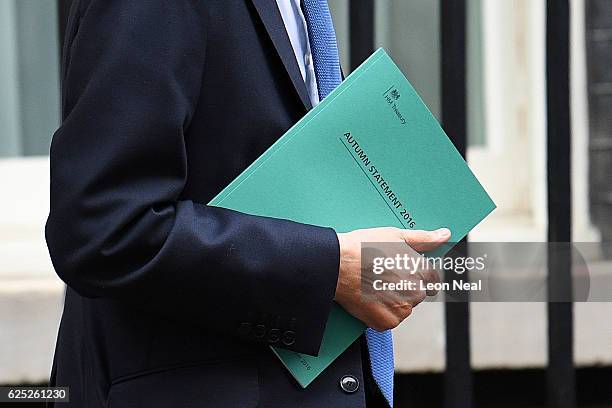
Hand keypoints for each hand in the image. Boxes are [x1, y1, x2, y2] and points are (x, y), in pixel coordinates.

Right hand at [334, 227, 450, 330]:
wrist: (336, 264)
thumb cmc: (363, 247)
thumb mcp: (395, 236)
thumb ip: (424, 239)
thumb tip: (445, 235)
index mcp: (422, 271)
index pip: (430, 279)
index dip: (413, 274)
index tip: (399, 271)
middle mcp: (416, 292)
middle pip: (416, 294)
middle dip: (403, 288)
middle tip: (381, 276)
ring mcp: (401, 310)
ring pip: (402, 308)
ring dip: (392, 301)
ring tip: (371, 286)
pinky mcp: (386, 323)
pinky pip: (388, 320)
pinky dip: (379, 313)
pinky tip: (367, 298)